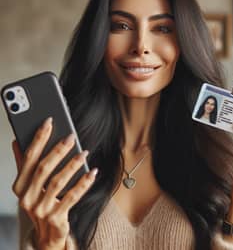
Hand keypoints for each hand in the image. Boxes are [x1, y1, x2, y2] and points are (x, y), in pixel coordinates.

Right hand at [12, 117, 97, 249]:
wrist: (46, 234)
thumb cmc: (40, 203)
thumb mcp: (29, 185)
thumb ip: (23, 164)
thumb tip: (16, 142)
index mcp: (20, 185)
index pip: (29, 158)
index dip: (39, 139)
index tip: (49, 122)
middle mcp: (27, 198)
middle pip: (43, 169)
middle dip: (58, 150)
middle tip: (71, 137)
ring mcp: (41, 209)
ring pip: (57, 182)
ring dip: (72, 165)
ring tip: (84, 153)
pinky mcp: (56, 218)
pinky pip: (72, 197)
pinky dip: (83, 184)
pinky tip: (92, 172)